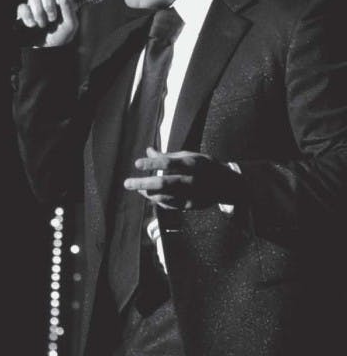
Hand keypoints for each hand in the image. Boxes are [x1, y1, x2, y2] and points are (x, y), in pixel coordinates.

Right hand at [15, 0, 79, 46]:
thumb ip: (69, 9)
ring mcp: (34, 7)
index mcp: (60, 2)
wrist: (44, 53)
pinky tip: (32, 25)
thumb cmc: (59, 39)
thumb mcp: (70, 26)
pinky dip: (27, 16)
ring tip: (42, 25)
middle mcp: (47, 1)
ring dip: (38, 11)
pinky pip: (22, 7)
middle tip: (52, 18)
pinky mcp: (23, 14)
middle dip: (49, 4)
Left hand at [123, 148, 242, 209]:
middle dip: (143, 183)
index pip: (168, 163)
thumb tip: (148, 150)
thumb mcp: (189, 156)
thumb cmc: (204, 166)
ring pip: (165, 197)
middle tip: (127, 183)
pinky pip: (170, 205)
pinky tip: (151, 196)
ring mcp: (192, 194)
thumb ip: (168, 156)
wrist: (228, 185)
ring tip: (138, 189)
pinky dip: (158, 200)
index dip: (151, 164)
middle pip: (163, 183)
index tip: (137, 164)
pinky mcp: (191, 205)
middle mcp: (192, 179)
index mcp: (192, 163)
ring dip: (148, 193)